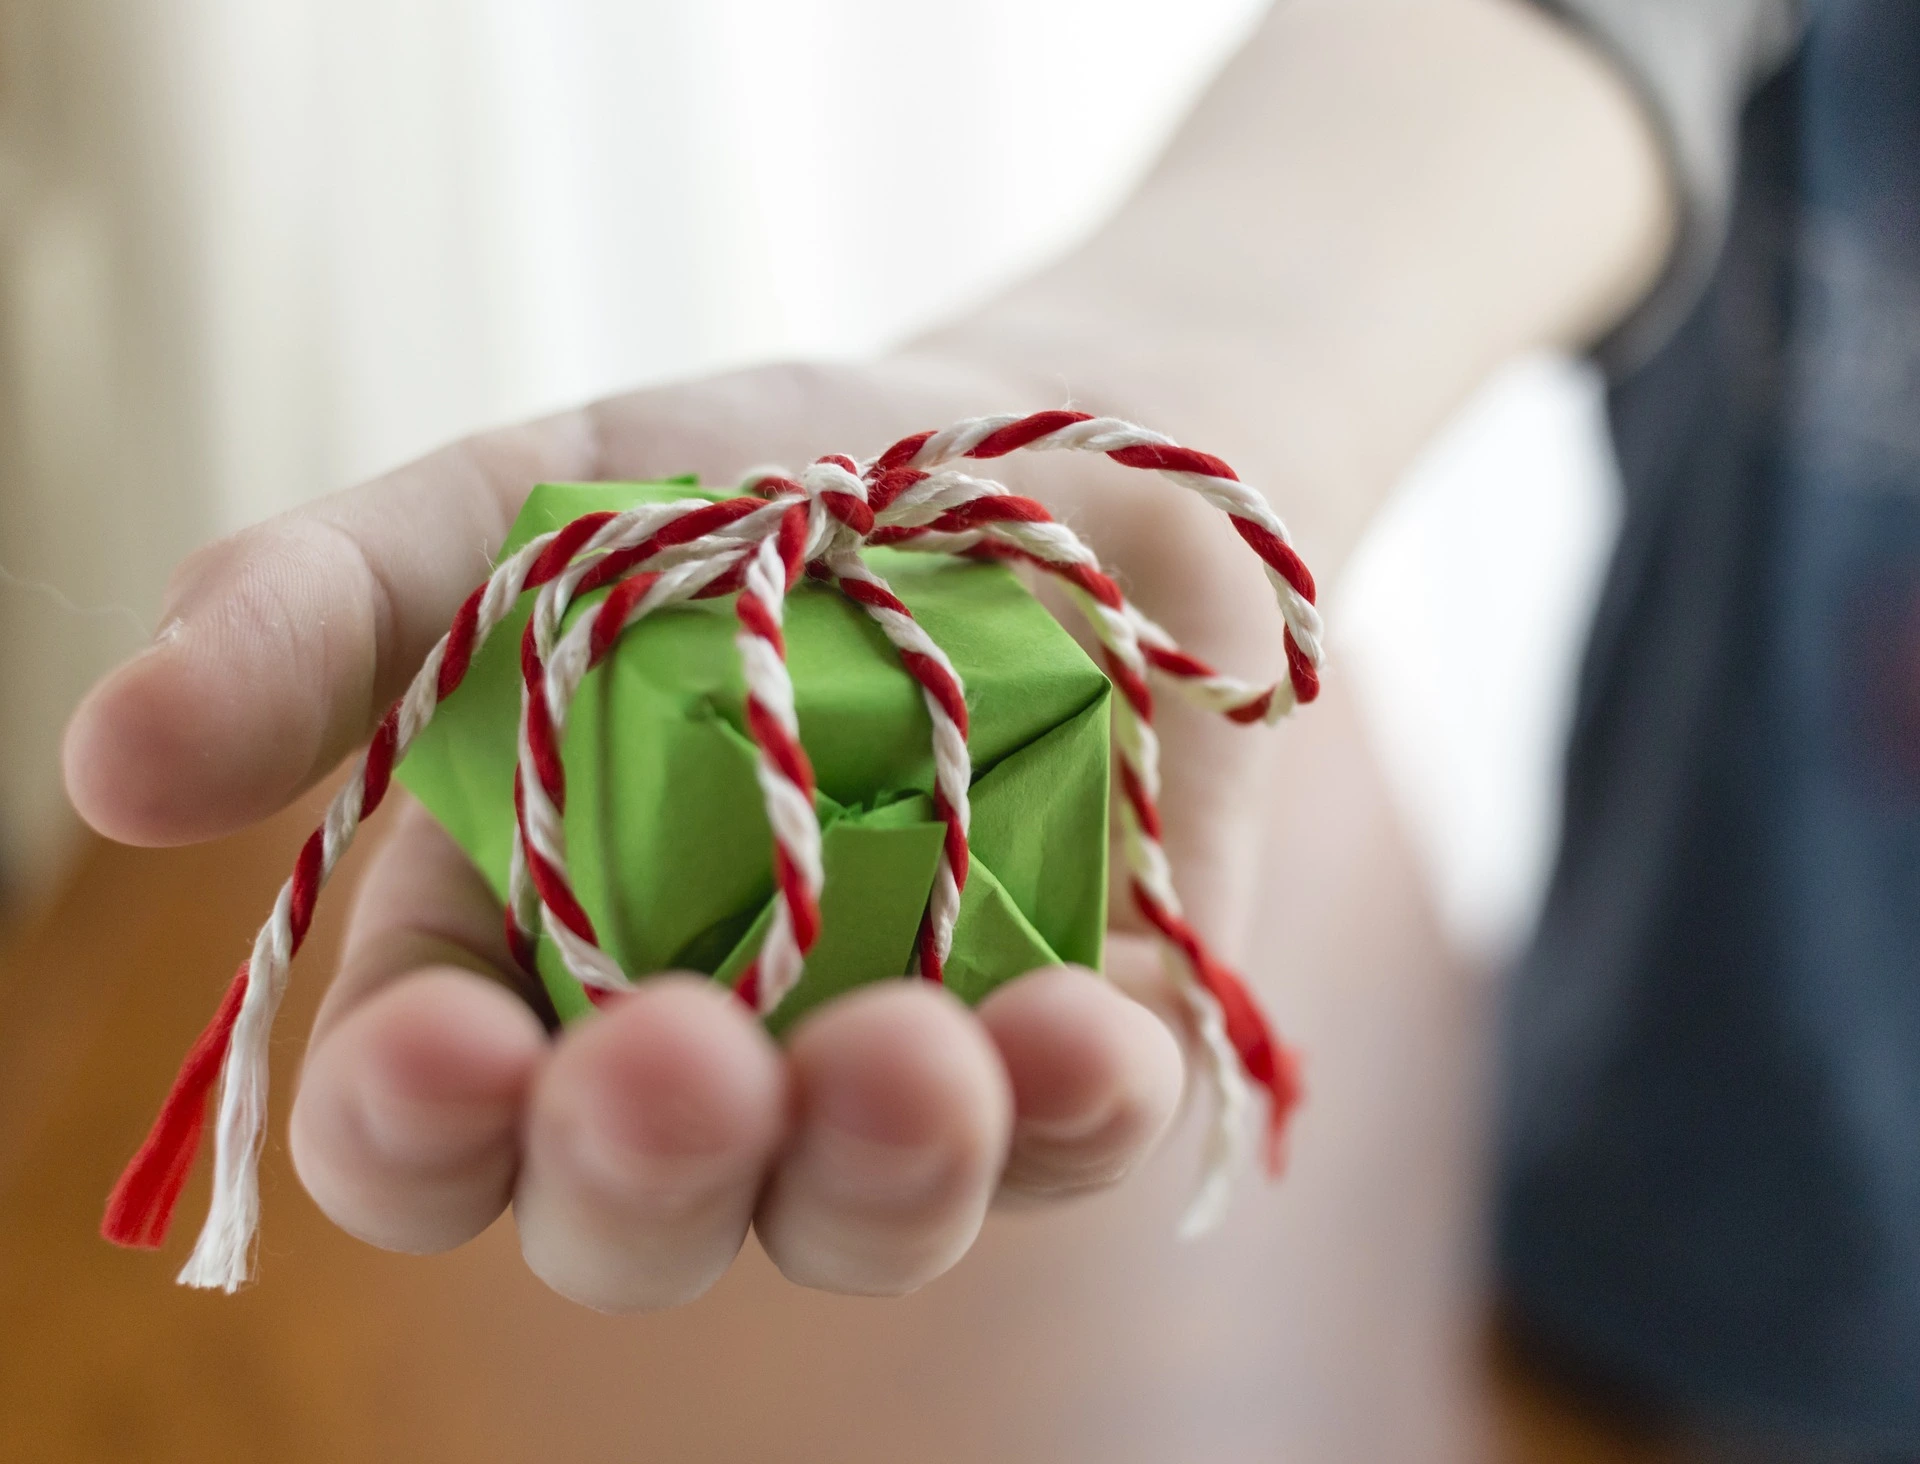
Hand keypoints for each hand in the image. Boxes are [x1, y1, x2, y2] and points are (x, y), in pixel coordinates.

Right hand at [66, 354, 1290, 1308]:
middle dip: (635, 1174)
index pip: (424, 1119)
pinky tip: (1079, 1040)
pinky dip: (1078, 1106)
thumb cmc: (764, 484)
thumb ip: (327, 613)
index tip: (448, 1046)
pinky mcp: (1081, 1042)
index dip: (415, 1124)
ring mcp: (898, 1063)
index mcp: (528, 948)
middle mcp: (706, 1048)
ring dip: (871, 1172)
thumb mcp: (528, 504)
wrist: (1049, 447)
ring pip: (854, 1215)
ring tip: (909, 1061)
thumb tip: (109, 756)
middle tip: (673, 1060)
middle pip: (629, 1214)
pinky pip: (1081, 1134)